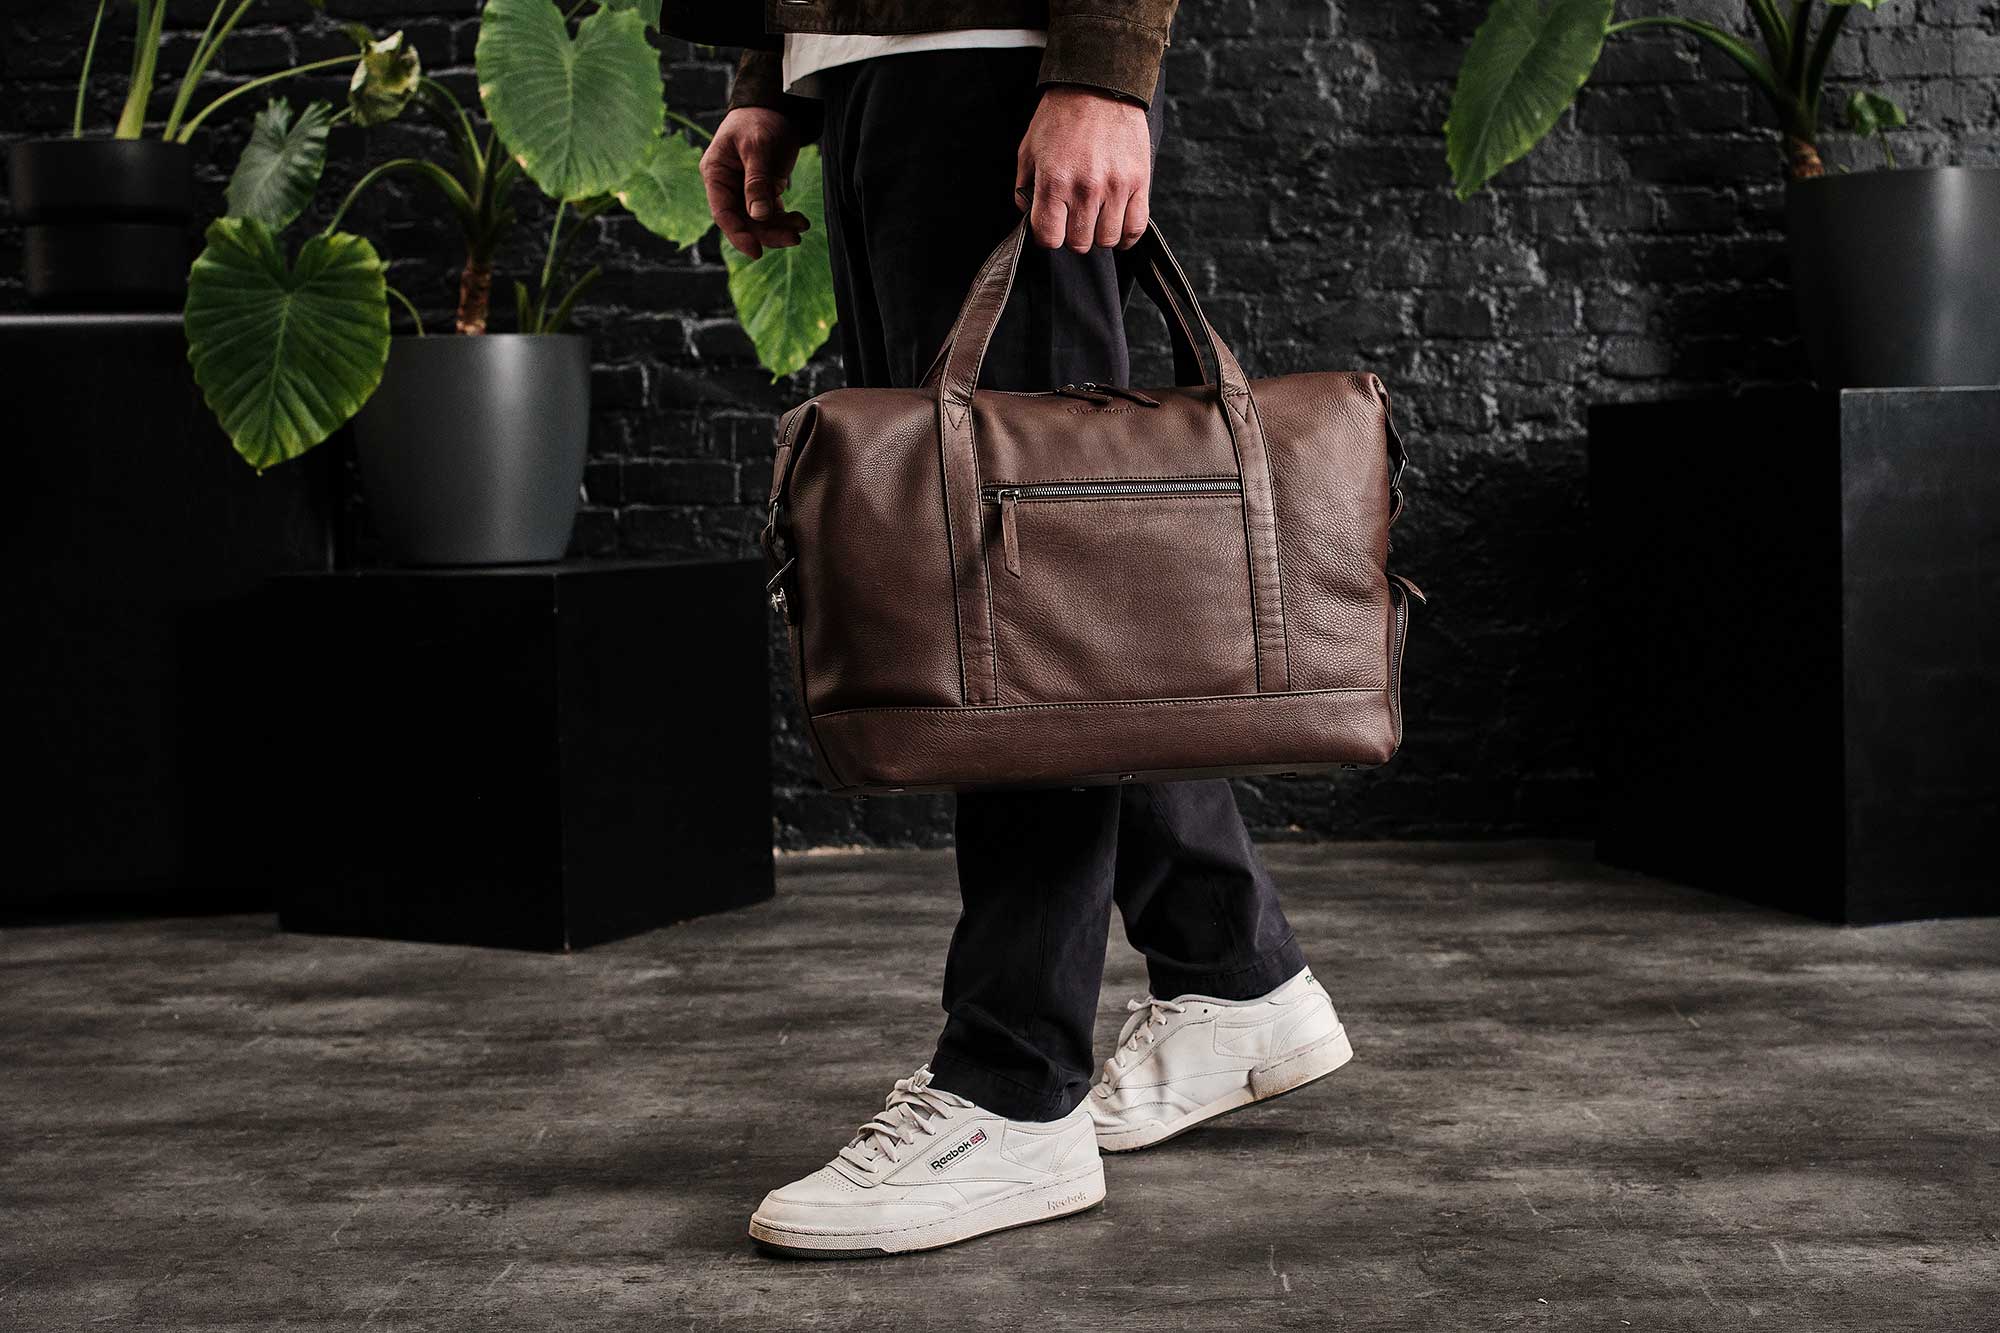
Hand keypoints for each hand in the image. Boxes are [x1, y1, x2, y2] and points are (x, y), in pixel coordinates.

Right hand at [700, 108, 809, 259]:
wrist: (777, 106)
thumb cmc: (759, 120)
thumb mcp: (757, 148)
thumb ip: (757, 181)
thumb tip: (758, 216)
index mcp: (716, 174)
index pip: (723, 212)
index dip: (738, 234)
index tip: (757, 251)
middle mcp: (728, 186)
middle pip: (744, 221)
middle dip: (767, 233)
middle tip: (794, 238)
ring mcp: (745, 190)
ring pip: (759, 221)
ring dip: (779, 228)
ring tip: (801, 227)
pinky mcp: (763, 190)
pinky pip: (772, 213)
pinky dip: (785, 219)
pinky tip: (801, 221)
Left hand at [1015, 86, 1151, 252]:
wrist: (1098, 86)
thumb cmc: (1061, 117)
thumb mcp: (1028, 149)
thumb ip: (1024, 188)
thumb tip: (1030, 216)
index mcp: (1054, 181)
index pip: (1049, 238)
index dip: (1048, 236)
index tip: (1052, 225)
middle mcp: (1085, 188)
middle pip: (1079, 243)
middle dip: (1073, 235)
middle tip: (1074, 217)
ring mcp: (1115, 186)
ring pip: (1107, 239)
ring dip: (1098, 234)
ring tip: (1095, 218)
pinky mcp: (1139, 181)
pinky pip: (1136, 227)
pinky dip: (1126, 236)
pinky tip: (1117, 226)